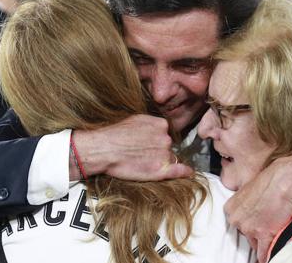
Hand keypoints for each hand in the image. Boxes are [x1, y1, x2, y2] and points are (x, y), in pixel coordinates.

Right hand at [72, 114, 193, 180]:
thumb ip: (150, 124)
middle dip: (159, 150)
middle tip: (143, 154)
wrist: (104, 149)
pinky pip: (179, 171)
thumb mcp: (135, 119)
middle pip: (168, 146)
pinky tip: (188, 172)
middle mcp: (165, 138)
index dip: (157, 140)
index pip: (165, 133)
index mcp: (160, 125)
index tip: (150, 144)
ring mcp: (164, 155)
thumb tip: (157, 127)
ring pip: (169, 158)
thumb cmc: (114, 134)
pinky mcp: (160, 170)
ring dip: (161, 161)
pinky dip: (185, 171)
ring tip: (143, 163)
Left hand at [224, 153, 291, 262]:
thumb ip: (247, 204)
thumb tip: (254, 213)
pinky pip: (264, 254)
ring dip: (265, 242)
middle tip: (268, 226)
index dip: (250, 224)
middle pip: (246, 235)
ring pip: (255, 245)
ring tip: (274, 234)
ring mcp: (249, 228)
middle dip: (257, 233)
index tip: (256, 225)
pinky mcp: (264, 235)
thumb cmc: (274, 178)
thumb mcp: (251, 188)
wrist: (289, 179)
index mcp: (231, 208)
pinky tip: (273, 254)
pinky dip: (269, 255)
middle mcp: (237, 219)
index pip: (237, 224)